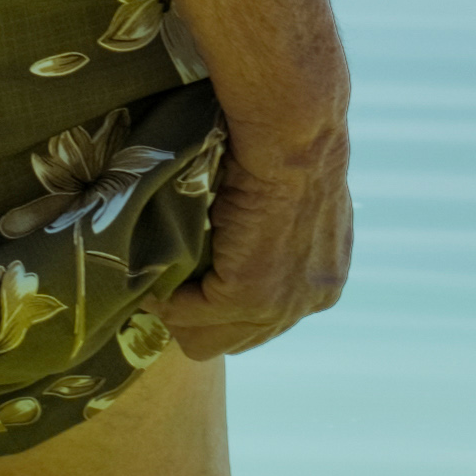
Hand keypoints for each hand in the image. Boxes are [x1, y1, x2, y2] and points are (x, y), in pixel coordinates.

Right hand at [169, 115, 349, 357]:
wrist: (293, 136)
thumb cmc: (289, 151)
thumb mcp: (294, 208)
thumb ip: (274, 244)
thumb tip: (237, 253)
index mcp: (323, 281)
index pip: (264, 322)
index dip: (222, 308)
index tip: (191, 287)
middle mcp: (311, 301)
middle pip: (238, 340)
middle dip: (197, 320)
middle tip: (167, 290)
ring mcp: (283, 304)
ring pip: (209, 339)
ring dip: (178, 312)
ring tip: (155, 285)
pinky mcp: (251, 297)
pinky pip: (189, 314)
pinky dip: (165, 299)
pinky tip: (152, 280)